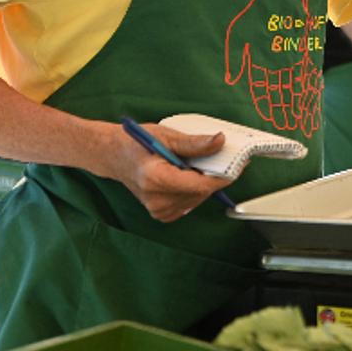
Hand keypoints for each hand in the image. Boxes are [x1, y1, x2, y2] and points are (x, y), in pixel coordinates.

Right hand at [107, 125, 233, 221]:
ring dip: (204, 182)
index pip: (200, 185)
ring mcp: (158, 210)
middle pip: (201, 192)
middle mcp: (156, 200)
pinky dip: (194, 189)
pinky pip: (190, 203)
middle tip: (221, 157)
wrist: (114, 156)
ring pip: (198, 198)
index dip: (222, 176)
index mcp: (155, 179)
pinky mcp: (162, 214)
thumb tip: (220, 141)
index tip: (237, 164)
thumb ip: (194, 143)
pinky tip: (186, 176)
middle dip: (215, 176)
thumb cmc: (136, 144)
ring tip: (195, 164)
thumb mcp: (166, 136)